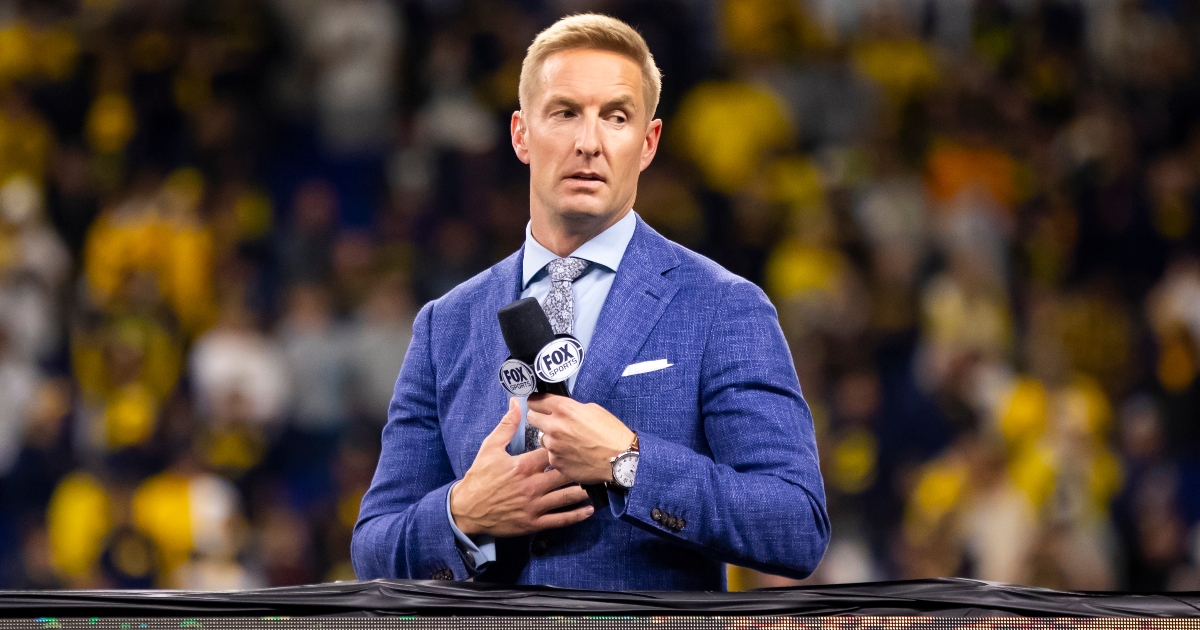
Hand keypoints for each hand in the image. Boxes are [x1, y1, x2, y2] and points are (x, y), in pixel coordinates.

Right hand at [449, 398, 593, 536]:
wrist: (466, 509)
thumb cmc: (479, 477)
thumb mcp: (489, 447)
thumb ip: (506, 425)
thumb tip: (516, 403)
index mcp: (523, 466)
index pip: (551, 452)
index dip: (564, 446)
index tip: (574, 441)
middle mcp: (531, 486)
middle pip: (564, 474)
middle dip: (580, 467)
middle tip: (595, 462)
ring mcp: (534, 506)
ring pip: (566, 497)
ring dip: (584, 490)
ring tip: (598, 483)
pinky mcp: (533, 523)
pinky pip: (560, 519)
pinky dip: (577, 515)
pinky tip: (590, 509)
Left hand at [527, 394, 634, 483]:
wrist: (620, 460)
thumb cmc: (611, 434)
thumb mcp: (593, 410)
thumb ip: (571, 408)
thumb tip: (559, 410)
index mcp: (564, 409)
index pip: (535, 400)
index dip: (537, 401)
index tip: (539, 403)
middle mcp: (555, 427)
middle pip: (532, 418)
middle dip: (540, 418)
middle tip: (552, 422)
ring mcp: (554, 446)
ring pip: (542, 438)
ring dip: (551, 438)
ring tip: (569, 441)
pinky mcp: (556, 462)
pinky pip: (551, 454)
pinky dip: (559, 454)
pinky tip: (573, 454)